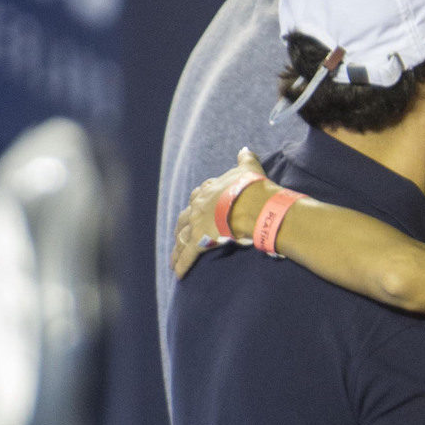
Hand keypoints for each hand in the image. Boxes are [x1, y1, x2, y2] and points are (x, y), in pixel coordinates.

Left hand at [170, 147, 267, 278]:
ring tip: (174, 260)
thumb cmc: (250, 186)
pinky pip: (188, 256)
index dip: (197, 204)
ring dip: (177, 249)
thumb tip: (244, 149)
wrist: (250, 202)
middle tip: (180, 236)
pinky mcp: (199, 242)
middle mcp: (198, 206)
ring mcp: (196, 224)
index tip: (197, 209)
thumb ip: (245, 159)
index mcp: (208, 190)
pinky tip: (178, 274)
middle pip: (184, 219)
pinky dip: (182, 265)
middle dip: (181, 228)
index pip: (198, 197)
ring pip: (182, 238)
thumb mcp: (248, 169)